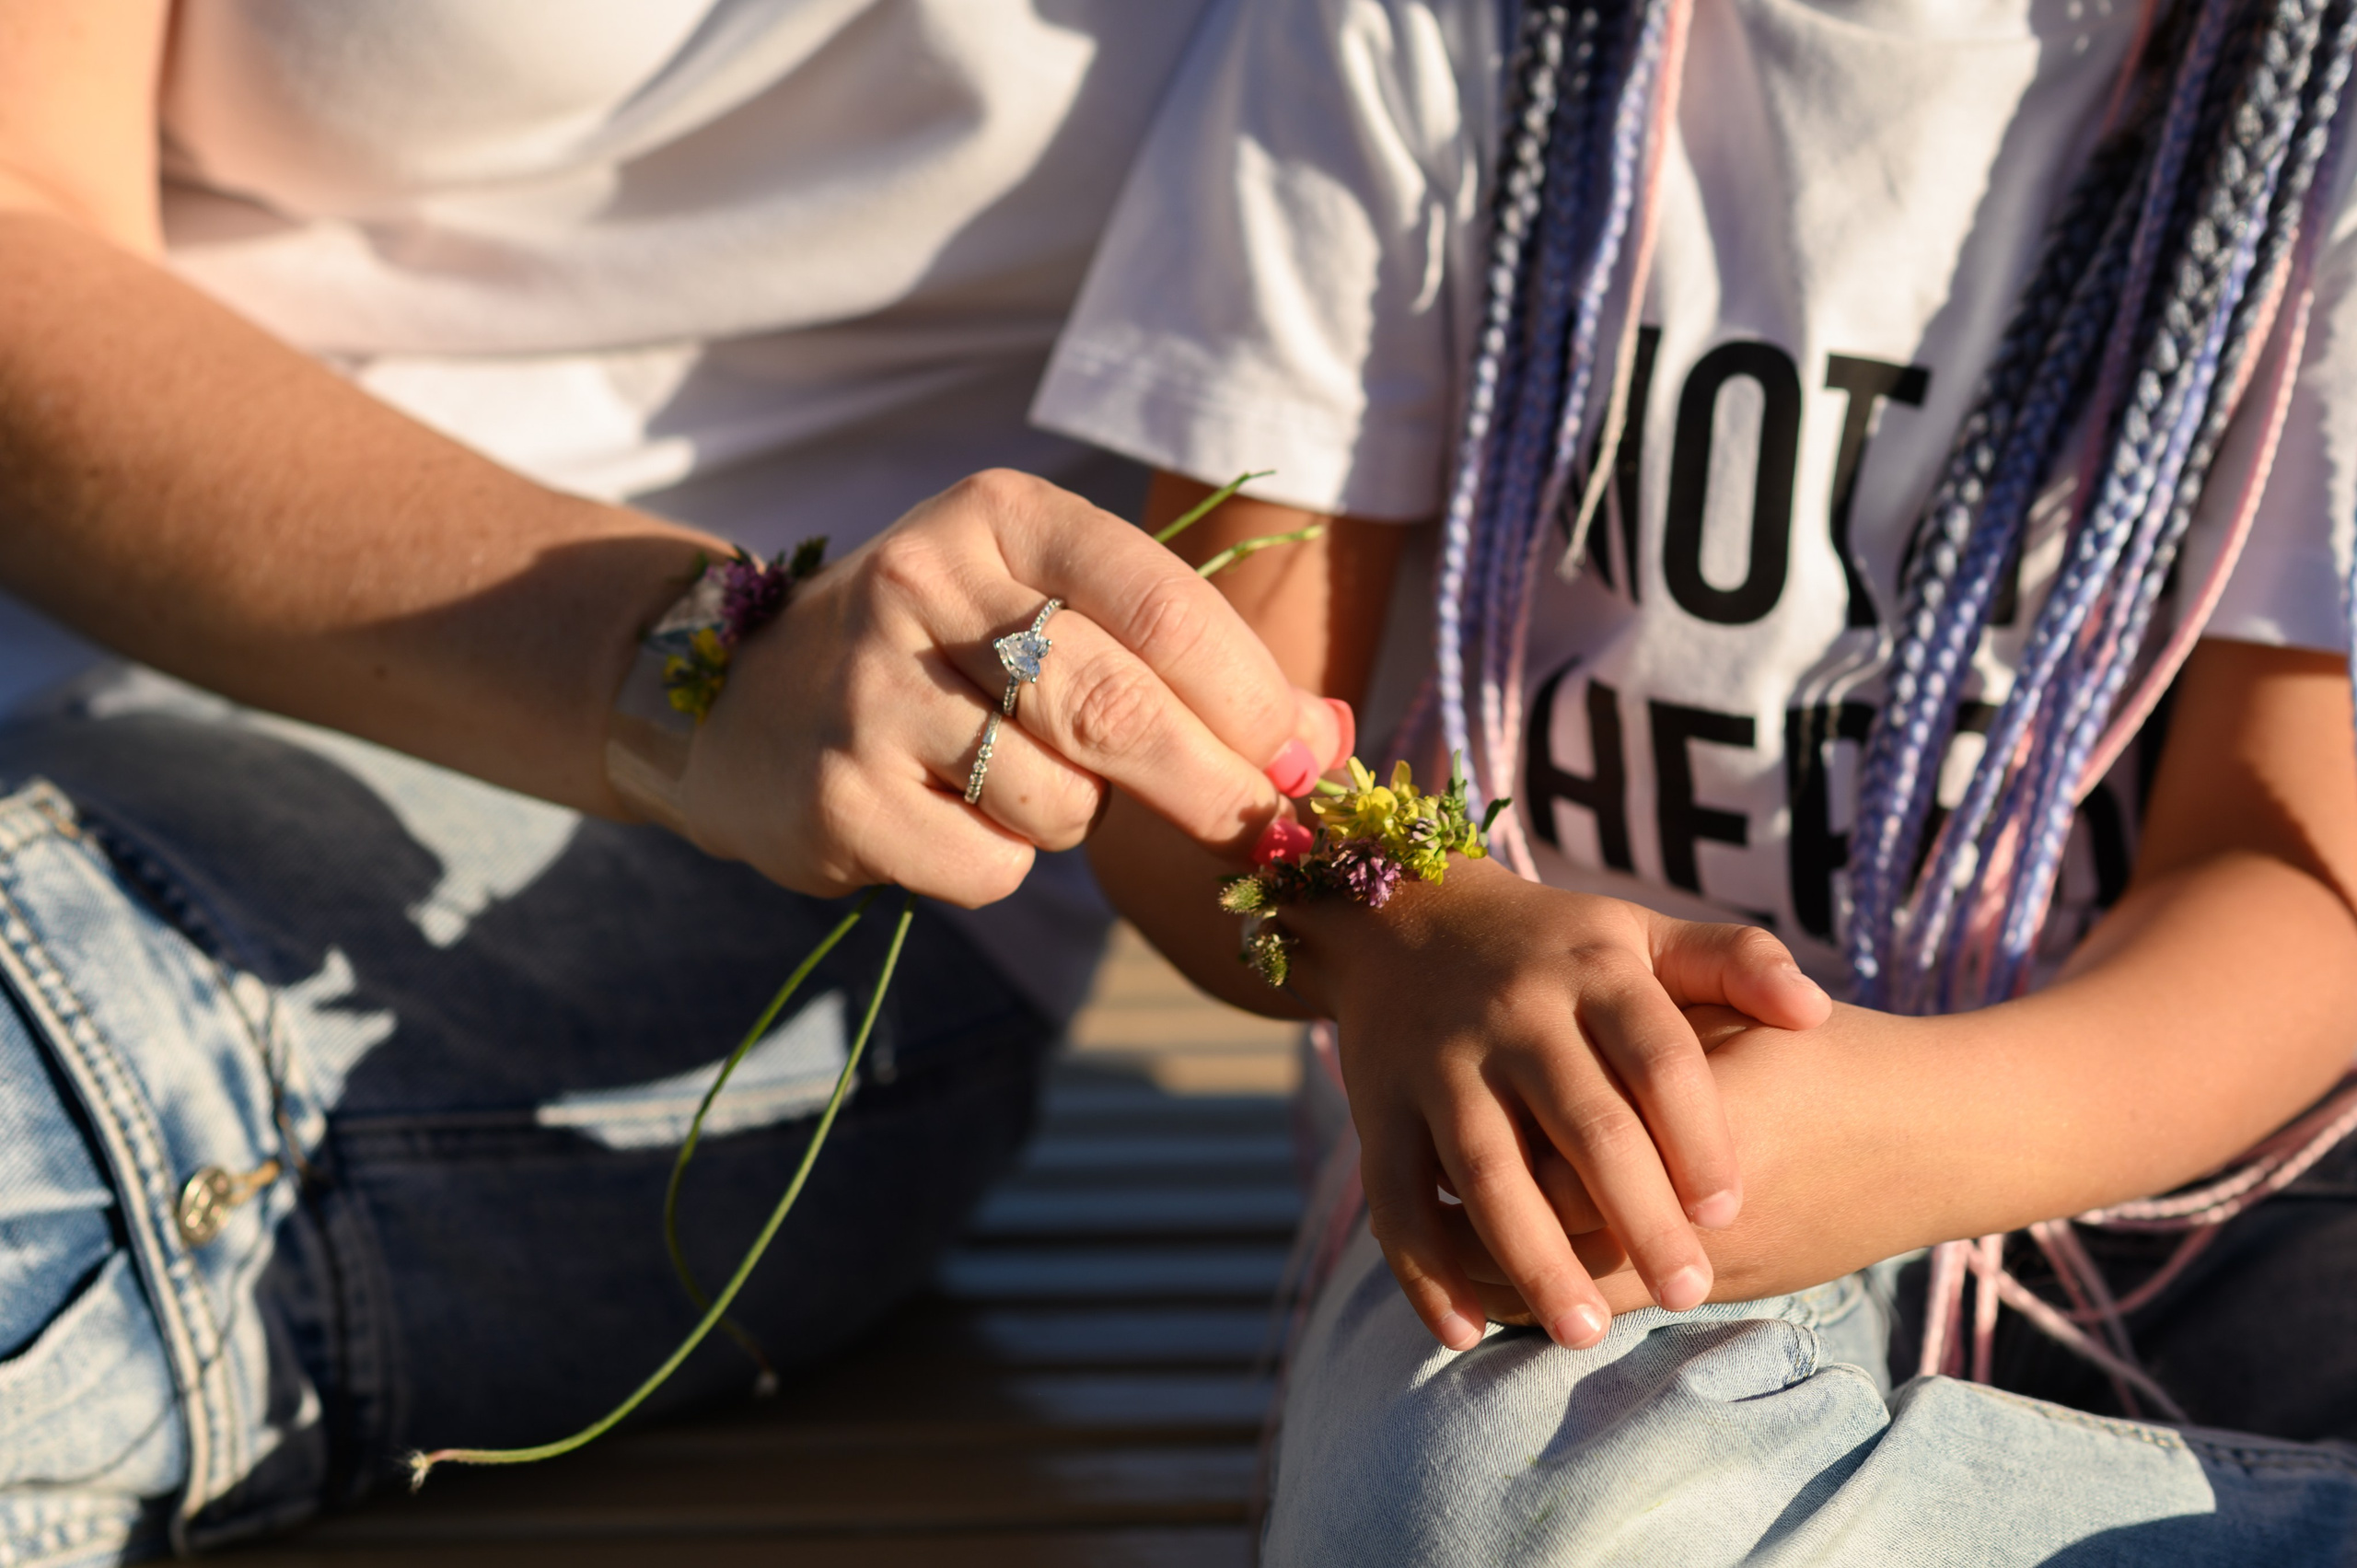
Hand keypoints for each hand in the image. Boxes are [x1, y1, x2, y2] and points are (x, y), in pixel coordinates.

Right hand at [676, 469, 1346, 904]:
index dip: (1252, 696)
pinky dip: (1002, 863)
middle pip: (1120, 709)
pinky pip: (994, 866)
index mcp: (1000, 515)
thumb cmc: (944, 658)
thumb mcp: (1053, 612)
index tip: (1306, 758)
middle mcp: (925, 582)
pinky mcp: (841, 794)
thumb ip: (1188, 662)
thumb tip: (1325, 739)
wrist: (742, 707)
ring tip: (1014, 779)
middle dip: (1215, 784)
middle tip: (1263, 828)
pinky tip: (947, 816)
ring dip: (1077, 819)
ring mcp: (871, 691)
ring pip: (1062, 800)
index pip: (1164, 604)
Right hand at [1282, 863, 1829, 1350]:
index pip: (1657, 1057)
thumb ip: (1734, 962)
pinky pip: (1398, 1198)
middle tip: (1688, 1292)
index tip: (1729, 1212)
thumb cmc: (1553, 947)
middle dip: (1638, 1216)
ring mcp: (1441, 1065)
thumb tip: (1815, 1012)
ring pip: (1489, 1172)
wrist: (1402, 920)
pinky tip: (1467, 1330)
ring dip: (1536, 1257)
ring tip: (1588, 1332)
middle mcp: (1515, 1017)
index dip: (1696, 1135)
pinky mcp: (1379, 1110)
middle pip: (1583, 1124)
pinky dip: (1425, 1269)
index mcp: (1593, 974)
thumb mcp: (1641, 932)